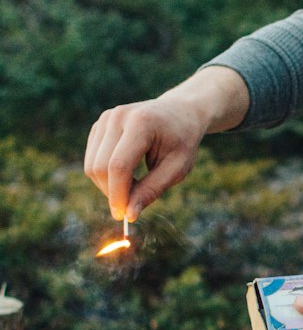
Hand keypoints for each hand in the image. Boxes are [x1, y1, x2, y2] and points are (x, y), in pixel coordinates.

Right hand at [84, 68, 248, 219]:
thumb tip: (129, 215)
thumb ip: (152, 190)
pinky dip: (106, 175)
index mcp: (141, 123)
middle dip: (113, 192)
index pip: (119, 165)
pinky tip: (128, 174)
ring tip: (136, 185)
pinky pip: (92, 159)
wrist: (180, 112)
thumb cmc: (182, 141)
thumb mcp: (177, 168)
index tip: (124, 217)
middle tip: (133, 204)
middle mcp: (117, 117)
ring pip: (92, 165)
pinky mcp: (99, 125)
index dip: (118, 194)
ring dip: (109, 185)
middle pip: (100, 166)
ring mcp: (105, 119)